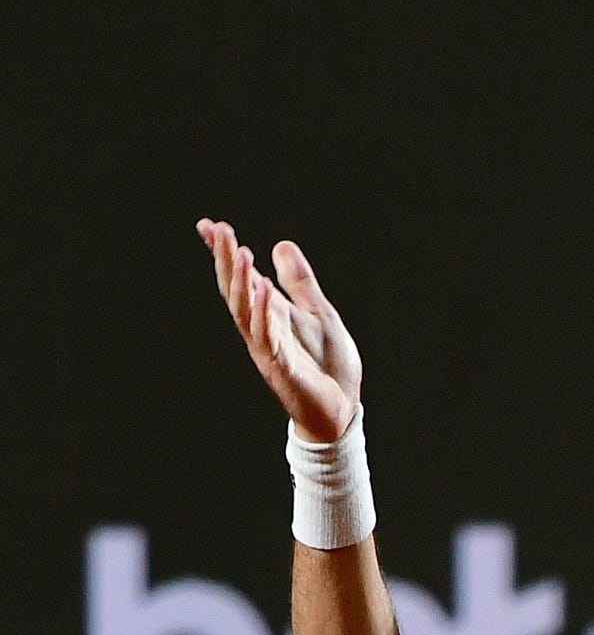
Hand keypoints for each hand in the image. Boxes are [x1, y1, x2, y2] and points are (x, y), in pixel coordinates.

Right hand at [197, 220, 361, 443]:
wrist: (343, 409)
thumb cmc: (329, 366)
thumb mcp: (318, 312)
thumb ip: (299, 283)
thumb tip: (281, 245)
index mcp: (270, 314)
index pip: (241, 278)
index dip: (224, 254)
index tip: (209, 226)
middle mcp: (263, 329)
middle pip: (236, 290)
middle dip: (227, 260)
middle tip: (220, 230)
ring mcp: (269, 349)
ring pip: (245, 311)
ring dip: (241, 281)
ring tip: (240, 251)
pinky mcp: (282, 368)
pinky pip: (267, 338)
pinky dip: (263, 313)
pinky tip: (262, 289)